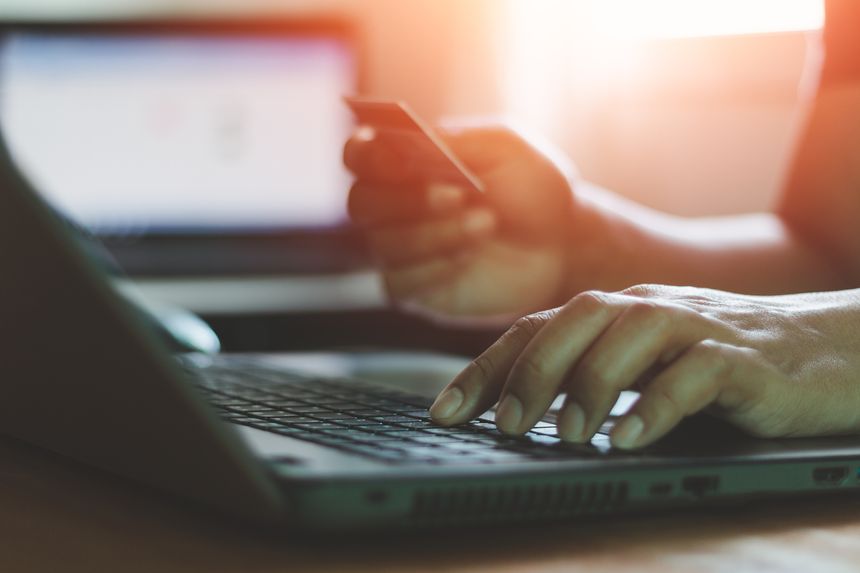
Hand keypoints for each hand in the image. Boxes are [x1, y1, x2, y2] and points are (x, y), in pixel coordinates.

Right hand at [344, 125, 576, 317]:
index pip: (359, 155)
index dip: (368, 156)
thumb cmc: (531, 187)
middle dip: (408, 200)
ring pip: (384, 244)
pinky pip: (400, 283)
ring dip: (434, 234)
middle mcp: (393, 205)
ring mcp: (401, 250)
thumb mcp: (504, 149)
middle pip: (361, 203)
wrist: (563, 242)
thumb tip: (408, 142)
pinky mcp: (416, 289)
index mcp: (406, 161)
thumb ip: (457, 142)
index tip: (400, 159)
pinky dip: (432, 269)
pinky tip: (468, 258)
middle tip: (459, 196)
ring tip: (485, 224)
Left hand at [429, 284, 859, 447]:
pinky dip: (658, 404)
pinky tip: (631, 438)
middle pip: (573, 322)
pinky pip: (693, 374)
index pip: (533, 330)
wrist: (815, 350)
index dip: (483, 369)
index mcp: (610, 313)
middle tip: (500, 425)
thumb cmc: (710, 362)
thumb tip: (510, 411)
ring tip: (564, 435)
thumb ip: (585, 374)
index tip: (444, 412)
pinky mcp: (740, 358)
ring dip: (590, 386)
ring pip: (629, 337)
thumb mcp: (638, 365)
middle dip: (529, 373)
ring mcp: (693, 326)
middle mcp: (643, 309)